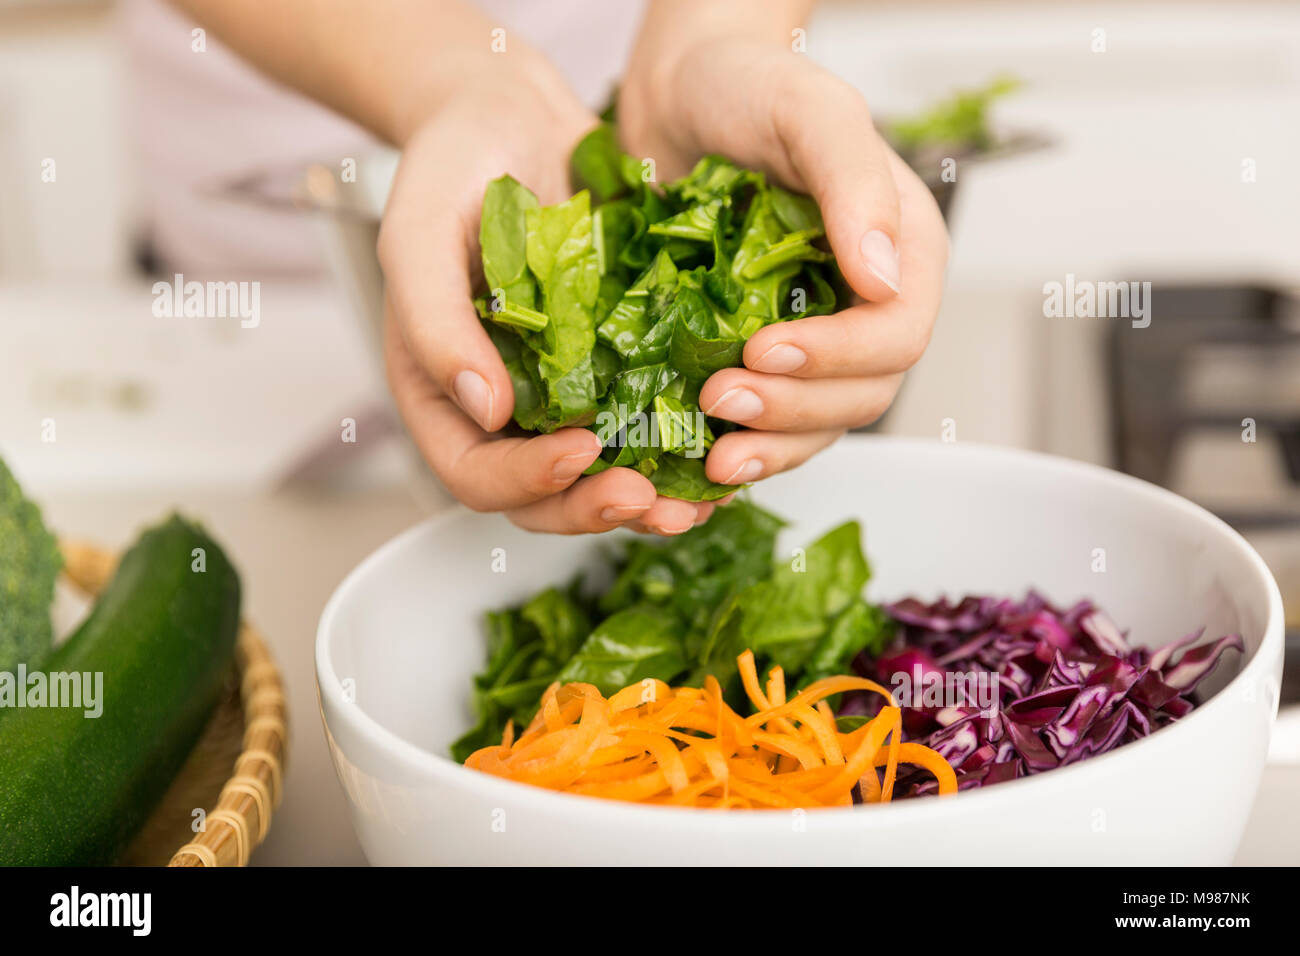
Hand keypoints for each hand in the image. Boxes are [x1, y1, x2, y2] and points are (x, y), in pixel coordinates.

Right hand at [379, 68, 723, 534]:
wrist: (510, 114)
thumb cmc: (448, 169)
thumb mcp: (419, 236)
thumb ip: (434, 323)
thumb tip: (482, 408)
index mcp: (445, 393)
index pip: (474, 474)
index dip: (526, 480)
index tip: (580, 452)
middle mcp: (506, 407)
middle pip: (544, 497)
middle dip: (595, 508)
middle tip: (649, 497)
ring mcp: (566, 391)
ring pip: (602, 475)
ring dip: (648, 498)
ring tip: (696, 498)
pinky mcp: (619, 364)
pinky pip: (648, 422)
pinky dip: (681, 446)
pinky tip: (721, 446)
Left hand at [619, 10, 948, 486]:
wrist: (677, 94)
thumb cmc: (749, 86)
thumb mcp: (809, 113)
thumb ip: (854, 184)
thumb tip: (885, 277)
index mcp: (903, 254)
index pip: (897, 336)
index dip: (837, 356)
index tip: (763, 348)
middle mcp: (866, 305)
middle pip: (860, 394)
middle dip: (793, 410)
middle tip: (720, 399)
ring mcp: (814, 335)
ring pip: (815, 422)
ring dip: (768, 445)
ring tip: (710, 452)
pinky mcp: (758, 353)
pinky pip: (767, 420)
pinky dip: (739, 443)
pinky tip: (697, 455)